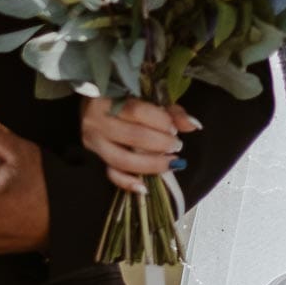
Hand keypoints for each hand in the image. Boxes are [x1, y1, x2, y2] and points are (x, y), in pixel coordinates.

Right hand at [80, 97, 199, 194]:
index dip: (159, 121)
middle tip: (176, 146)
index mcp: (108, 98)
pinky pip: (110, 173)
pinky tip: (144, 187)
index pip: (136, 111)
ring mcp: (94, 140)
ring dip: (150, 164)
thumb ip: (171, 111)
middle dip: (160, 144)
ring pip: (122, 159)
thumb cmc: (124, 97)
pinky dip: (127, 183)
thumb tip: (194, 125)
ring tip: (171, 163)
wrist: (92, 103)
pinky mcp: (95, 155)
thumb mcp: (147, 97)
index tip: (174, 128)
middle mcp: (97, 120)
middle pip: (132, 136)